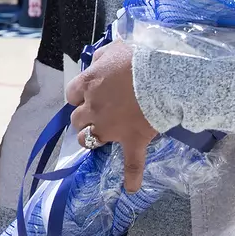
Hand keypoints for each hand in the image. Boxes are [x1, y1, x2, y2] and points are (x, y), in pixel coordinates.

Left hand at [66, 41, 156, 192]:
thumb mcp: (114, 48)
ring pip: (89, 139)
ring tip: (102, 135)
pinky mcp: (132, 140)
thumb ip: (101, 58)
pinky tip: (132, 187)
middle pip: (76, 119)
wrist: (163, 73)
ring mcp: (110, 127)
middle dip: (84, 116)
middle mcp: (93, 108)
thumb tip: (96, 63)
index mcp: (88, 84)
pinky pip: (131, 163)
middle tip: (97, 112)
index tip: (89, 93)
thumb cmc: (139, 56)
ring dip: (92, 137)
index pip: (71, 93)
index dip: (80, 94)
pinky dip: (132, 176)